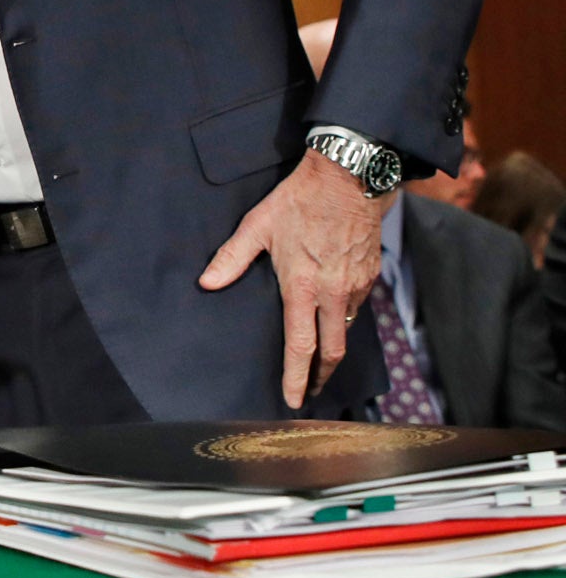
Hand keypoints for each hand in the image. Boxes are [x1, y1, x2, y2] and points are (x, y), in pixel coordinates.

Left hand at [199, 149, 386, 409]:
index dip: (297, 376)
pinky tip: (332, 317)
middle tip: (310, 391)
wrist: (351, 177)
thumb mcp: (258, 226)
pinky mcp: (371, 275)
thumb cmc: (300, 200)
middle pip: (332, 349)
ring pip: (346, 329)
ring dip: (333, 346)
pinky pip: (357, 307)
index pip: (301, 345)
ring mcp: (357, 285)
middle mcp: (334, 293)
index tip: (294, 400)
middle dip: (320, 376)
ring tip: (319, 358)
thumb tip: (207, 283)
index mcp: (303, 286)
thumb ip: (232, 258)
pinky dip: (344, 319)